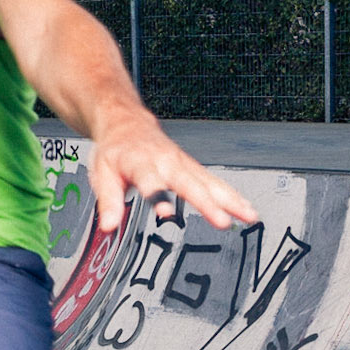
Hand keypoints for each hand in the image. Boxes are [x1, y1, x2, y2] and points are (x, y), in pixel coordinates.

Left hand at [88, 113, 259, 234]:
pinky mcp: (192, 166)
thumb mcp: (101, 174)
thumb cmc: (115, 150)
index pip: (150, 180)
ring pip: (209, 181)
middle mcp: (166, 161)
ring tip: (248, 215)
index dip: (158, 196)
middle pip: (189, 183)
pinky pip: (214, 181)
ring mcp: (182, 163)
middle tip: (222, 222)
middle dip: (207, 203)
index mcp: (141, 162)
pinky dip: (231, 195)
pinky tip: (246, 208)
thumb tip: (108, 226)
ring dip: (230, 199)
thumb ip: (108, 202)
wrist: (127, 123)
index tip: (166, 212)